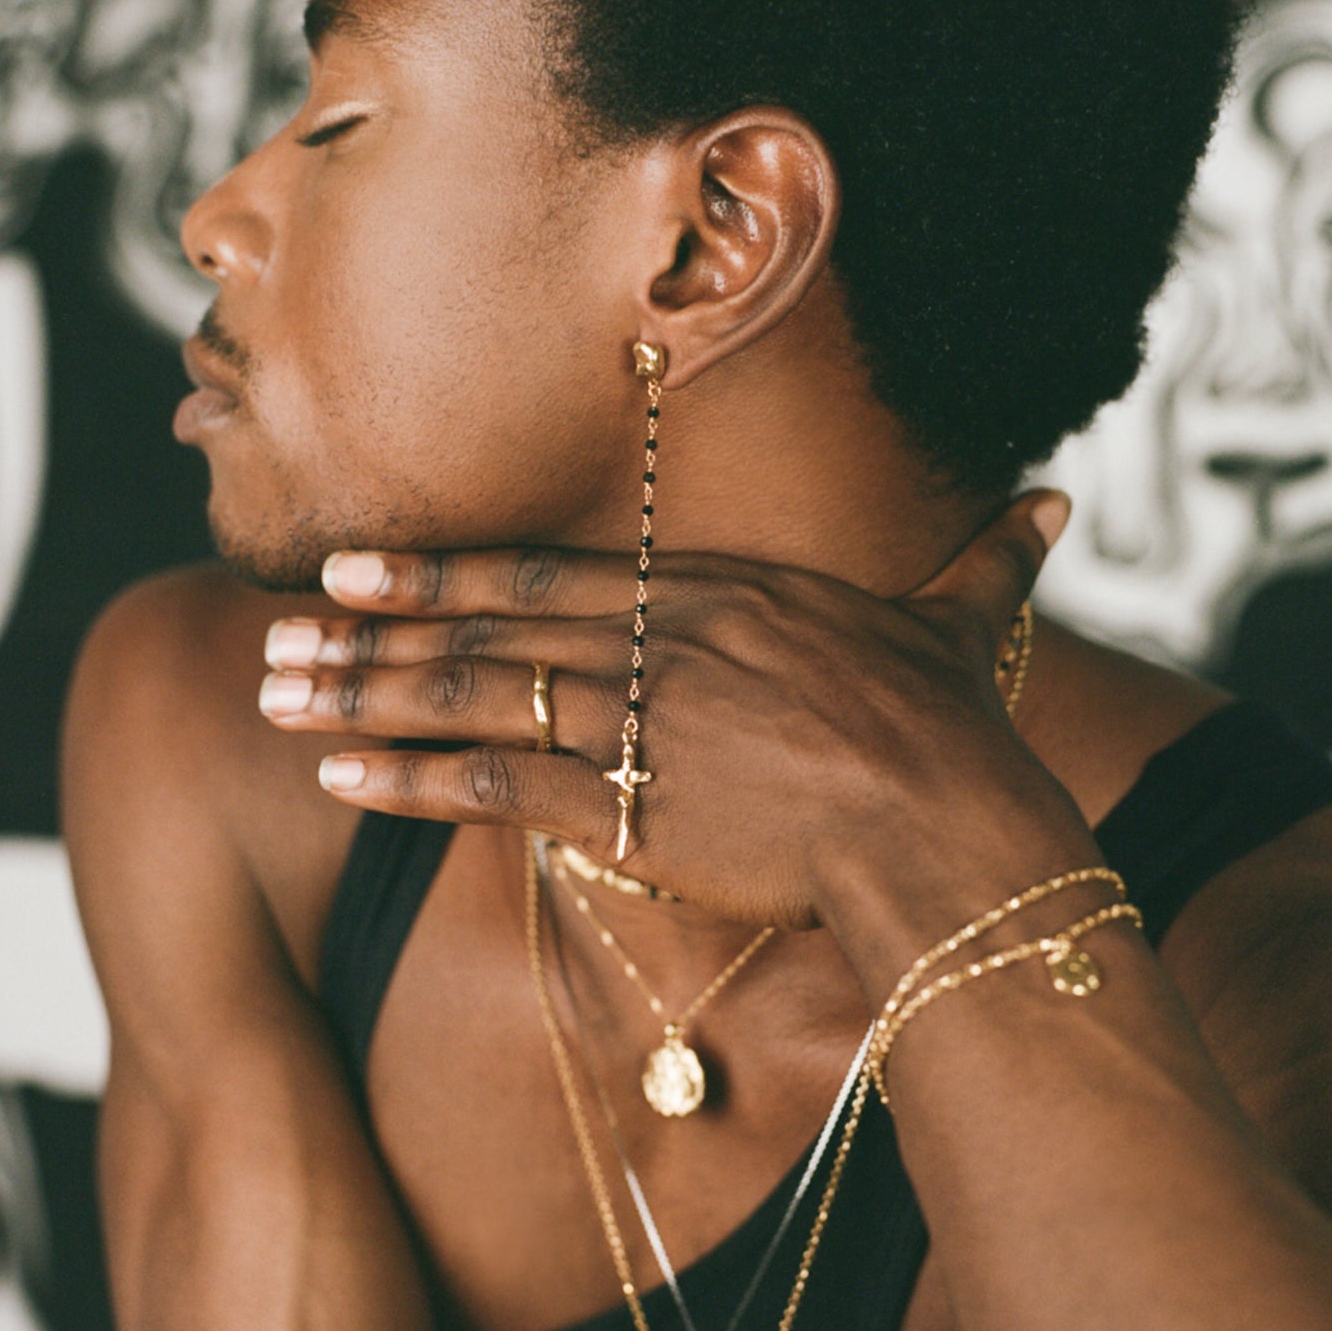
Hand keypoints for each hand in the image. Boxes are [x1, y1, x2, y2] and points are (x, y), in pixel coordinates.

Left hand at [258, 493, 1095, 948]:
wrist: (949, 821)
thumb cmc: (952, 731)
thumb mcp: (957, 625)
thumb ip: (985, 564)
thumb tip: (1055, 509)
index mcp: (713, 591)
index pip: (543, 573)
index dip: (441, 572)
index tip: (357, 567)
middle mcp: (656, 639)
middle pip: (484, 629)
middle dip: (370, 633)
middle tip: (278, 633)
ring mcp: (636, 718)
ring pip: (471, 697)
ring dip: (363, 695)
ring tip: (276, 697)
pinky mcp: (632, 804)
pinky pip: (496, 784)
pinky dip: (411, 778)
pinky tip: (340, 775)